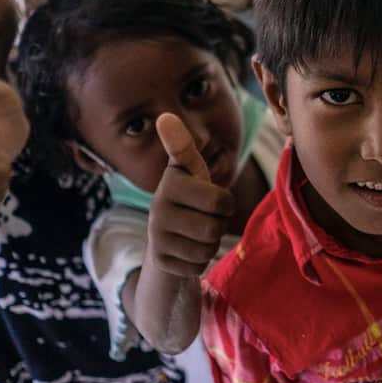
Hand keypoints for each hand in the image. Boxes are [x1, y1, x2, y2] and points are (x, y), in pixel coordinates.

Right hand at [147, 113, 234, 276]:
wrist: (167, 232)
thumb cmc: (189, 194)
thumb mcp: (190, 169)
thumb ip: (182, 146)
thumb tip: (164, 116)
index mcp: (170, 183)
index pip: (220, 200)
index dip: (225, 203)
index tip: (215, 200)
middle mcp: (158, 209)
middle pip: (215, 227)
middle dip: (219, 224)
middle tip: (207, 216)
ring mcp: (157, 237)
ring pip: (207, 248)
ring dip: (210, 243)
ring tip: (197, 231)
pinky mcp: (160, 261)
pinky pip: (198, 265)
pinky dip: (200, 261)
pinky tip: (188, 249)